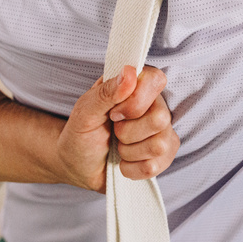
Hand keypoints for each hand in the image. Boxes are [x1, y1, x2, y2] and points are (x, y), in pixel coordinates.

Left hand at [56, 65, 179, 191]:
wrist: (78, 165)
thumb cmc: (82, 132)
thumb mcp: (85, 110)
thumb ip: (106, 91)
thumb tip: (130, 73)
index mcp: (137, 86)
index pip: (156, 80)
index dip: (136, 101)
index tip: (114, 113)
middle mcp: (155, 106)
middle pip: (160, 118)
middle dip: (127, 132)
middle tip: (113, 131)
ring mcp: (163, 132)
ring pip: (159, 145)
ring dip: (128, 152)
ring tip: (117, 147)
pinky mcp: (163, 157)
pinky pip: (155, 166)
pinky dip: (131, 168)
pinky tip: (123, 161)